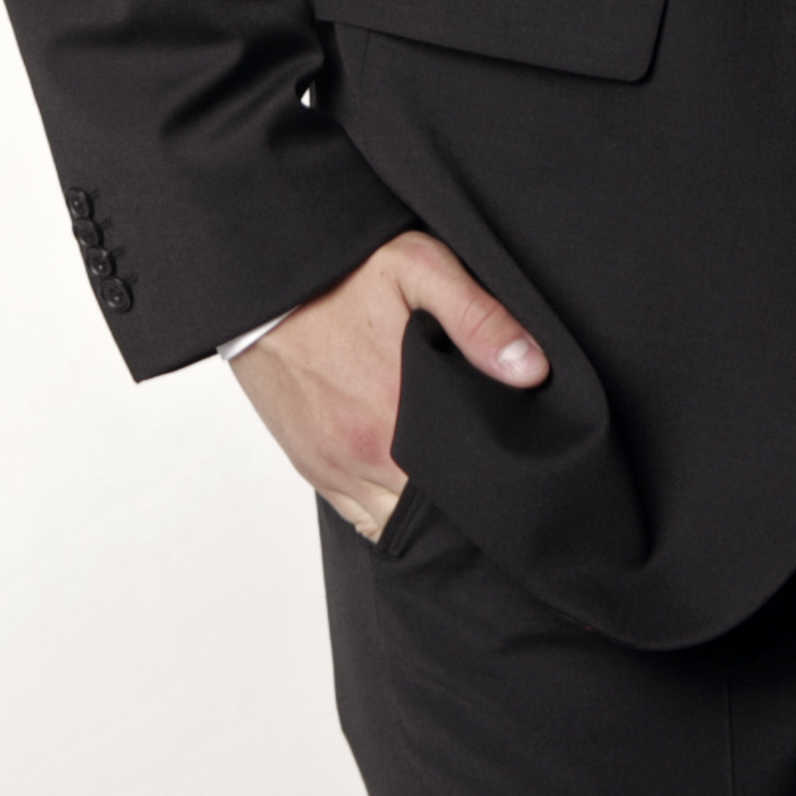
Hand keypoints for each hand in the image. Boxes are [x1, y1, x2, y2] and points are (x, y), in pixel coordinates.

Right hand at [229, 229, 546, 538]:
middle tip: (488, 472)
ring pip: (394, 526)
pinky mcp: (311, 466)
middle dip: (461, 501)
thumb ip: (479, 319)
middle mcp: (363, 458)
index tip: (513, 464)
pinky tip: (407, 485)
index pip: (463, 488)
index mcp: (397, 420)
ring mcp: (334, 467)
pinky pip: (358, 517)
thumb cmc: (341, 275)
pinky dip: (386, 510)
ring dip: (422, 511)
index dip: (492, 483)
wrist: (262, 284)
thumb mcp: (419, 269)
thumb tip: (533, 370)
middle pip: (430, 515)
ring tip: (450, 481)